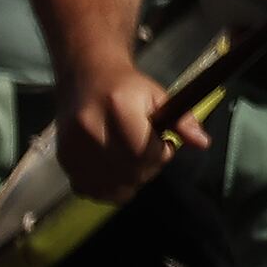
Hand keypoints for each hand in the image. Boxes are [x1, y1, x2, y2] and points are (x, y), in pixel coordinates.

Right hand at [53, 63, 206, 201]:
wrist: (85, 77)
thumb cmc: (127, 88)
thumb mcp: (158, 96)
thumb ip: (182, 120)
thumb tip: (203, 143)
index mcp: (118, 108)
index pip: (145, 152)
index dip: (161, 154)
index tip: (164, 144)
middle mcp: (91, 129)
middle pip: (130, 173)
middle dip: (148, 168)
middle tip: (147, 151)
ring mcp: (73, 146)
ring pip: (111, 188)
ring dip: (128, 182)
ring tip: (131, 160)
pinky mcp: (64, 159)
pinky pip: (90, 190)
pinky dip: (106, 188)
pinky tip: (113, 169)